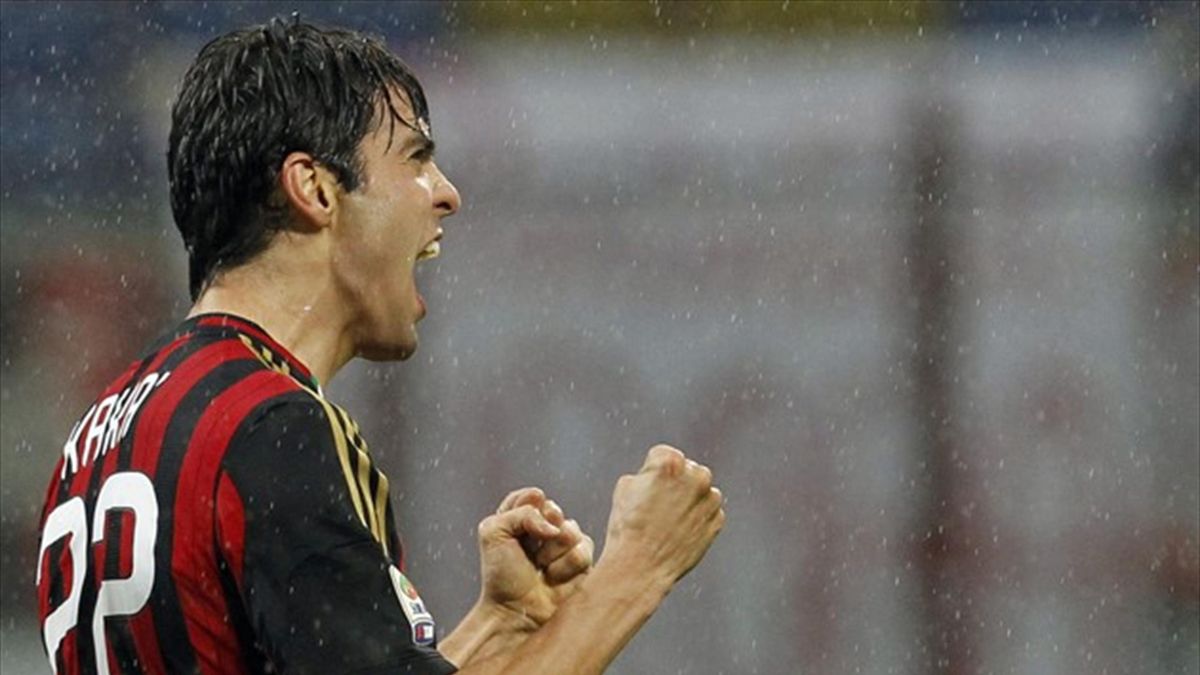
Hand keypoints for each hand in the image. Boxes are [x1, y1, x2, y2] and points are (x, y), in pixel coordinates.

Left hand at [475, 487, 594, 626]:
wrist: (517, 614)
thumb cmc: (501, 576)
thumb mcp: (493, 532)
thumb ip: (521, 511)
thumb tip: (555, 522)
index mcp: (520, 520)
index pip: (532, 496)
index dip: (527, 509)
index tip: (517, 530)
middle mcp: (544, 531)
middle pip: (553, 510)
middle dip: (541, 530)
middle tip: (530, 550)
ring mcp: (564, 547)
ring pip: (571, 529)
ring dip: (552, 552)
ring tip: (541, 569)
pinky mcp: (582, 564)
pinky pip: (584, 548)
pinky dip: (567, 565)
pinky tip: (555, 578)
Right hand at [601, 445, 724, 587]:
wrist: (641, 567)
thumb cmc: (628, 526)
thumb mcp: (625, 487)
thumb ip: (647, 472)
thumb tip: (659, 474)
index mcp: (671, 462)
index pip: (663, 455)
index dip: (649, 473)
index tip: (643, 492)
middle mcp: (696, 476)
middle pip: (687, 470)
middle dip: (676, 482)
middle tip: (657, 505)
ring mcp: (709, 500)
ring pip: (700, 491)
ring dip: (689, 499)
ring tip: (668, 520)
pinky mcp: (716, 521)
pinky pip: (708, 512)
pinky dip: (697, 519)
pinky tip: (678, 532)